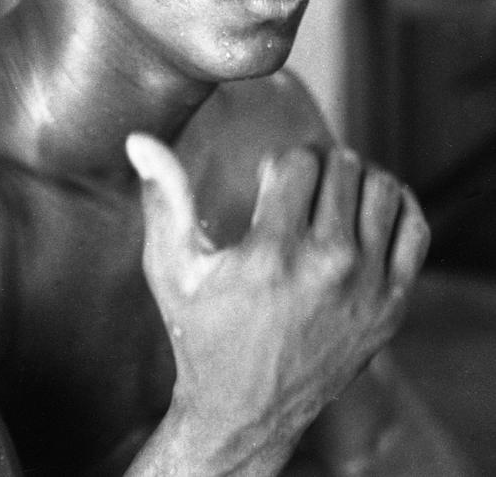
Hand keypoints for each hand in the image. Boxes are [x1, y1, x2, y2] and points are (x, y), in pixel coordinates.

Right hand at [126, 137, 429, 473]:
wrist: (246, 411)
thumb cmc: (203, 334)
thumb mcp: (173, 269)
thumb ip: (163, 199)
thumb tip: (139, 142)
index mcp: (271, 255)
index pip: (298, 161)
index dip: (279, 165)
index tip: (268, 186)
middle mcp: (327, 267)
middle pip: (342, 167)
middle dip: (317, 167)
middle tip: (299, 189)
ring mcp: (366, 287)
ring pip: (381, 187)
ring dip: (355, 182)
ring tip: (331, 198)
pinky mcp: (391, 304)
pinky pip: (414, 227)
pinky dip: (395, 208)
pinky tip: (366, 214)